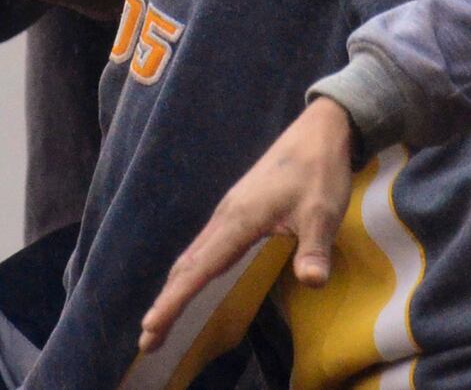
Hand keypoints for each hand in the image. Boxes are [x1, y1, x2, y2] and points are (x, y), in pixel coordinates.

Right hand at [139, 100, 357, 352]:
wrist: (319, 131)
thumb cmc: (320, 171)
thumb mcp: (323, 212)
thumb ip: (315, 249)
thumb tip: (312, 282)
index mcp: (239, 220)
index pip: (199, 269)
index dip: (175, 300)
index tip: (150, 326)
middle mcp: (225, 217)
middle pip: (187, 266)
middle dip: (166, 302)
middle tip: (147, 340)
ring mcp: (228, 212)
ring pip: (192, 256)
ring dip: (174, 288)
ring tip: (159, 320)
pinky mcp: (236, 210)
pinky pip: (203, 246)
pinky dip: (189, 271)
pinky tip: (190, 282)